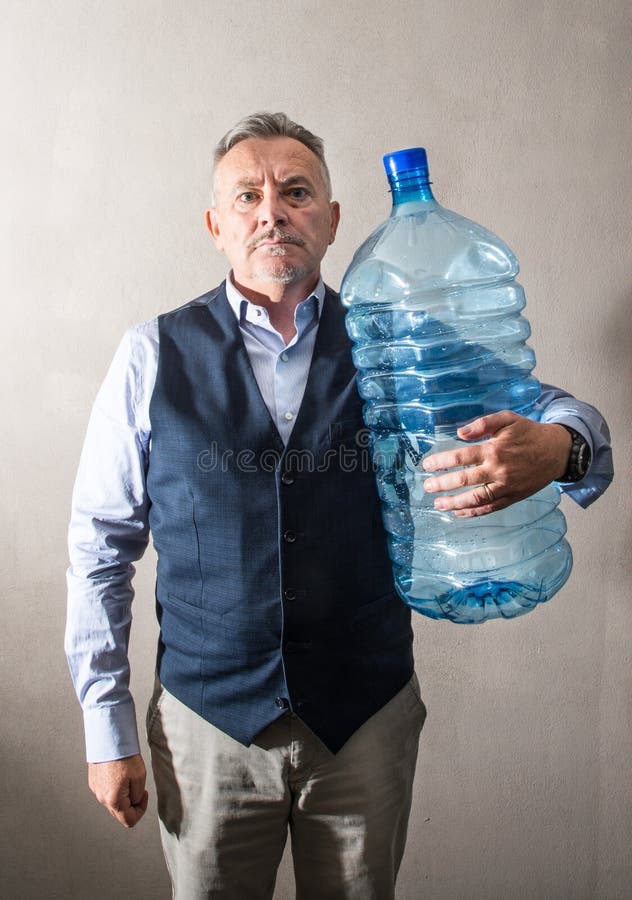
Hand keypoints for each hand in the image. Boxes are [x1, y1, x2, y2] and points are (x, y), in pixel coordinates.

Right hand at [88, 753, 147, 827]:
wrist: (109, 738)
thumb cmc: (124, 755)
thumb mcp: (140, 776)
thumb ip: (137, 796)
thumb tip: (133, 801)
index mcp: (114, 799)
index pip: (129, 820)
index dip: (141, 810)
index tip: (144, 796)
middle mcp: (102, 797)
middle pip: (119, 813)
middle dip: (131, 804)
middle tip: (138, 788)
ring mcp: (96, 790)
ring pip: (112, 802)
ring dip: (123, 795)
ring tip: (128, 778)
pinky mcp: (93, 782)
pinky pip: (106, 791)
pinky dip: (115, 788)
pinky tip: (119, 774)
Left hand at [422, 411, 571, 516]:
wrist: (557, 451)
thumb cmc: (529, 433)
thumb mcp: (508, 419)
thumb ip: (483, 424)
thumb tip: (460, 433)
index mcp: (494, 450)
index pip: (460, 457)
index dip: (440, 462)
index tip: (427, 465)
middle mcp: (498, 471)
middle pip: (463, 480)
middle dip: (442, 484)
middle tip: (427, 487)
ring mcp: (506, 487)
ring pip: (475, 499)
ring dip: (454, 503)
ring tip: (438, 504)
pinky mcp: (512, 497)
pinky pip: (490, 508)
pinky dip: (474, 512)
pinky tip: (460, 512)